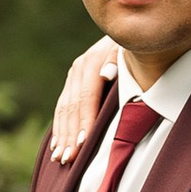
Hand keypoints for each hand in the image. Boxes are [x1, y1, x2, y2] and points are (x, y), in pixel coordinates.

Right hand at [49, 35, 119, 159]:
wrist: (126, 32)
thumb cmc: (133, 46)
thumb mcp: (128, 49)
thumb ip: (117, 60)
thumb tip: (106, 74)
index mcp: (90, 62)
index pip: (86, 98)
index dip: (84, 121)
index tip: (83, 143)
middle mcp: (77, 69)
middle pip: (71, 107)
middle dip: (69, 135)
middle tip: (69, 159)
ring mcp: (72, 76)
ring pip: (63, 110)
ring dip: (61, 135)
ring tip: (60, 158)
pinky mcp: (71, 83)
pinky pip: (62, 108)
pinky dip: (59, 128)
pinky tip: (57, 146)